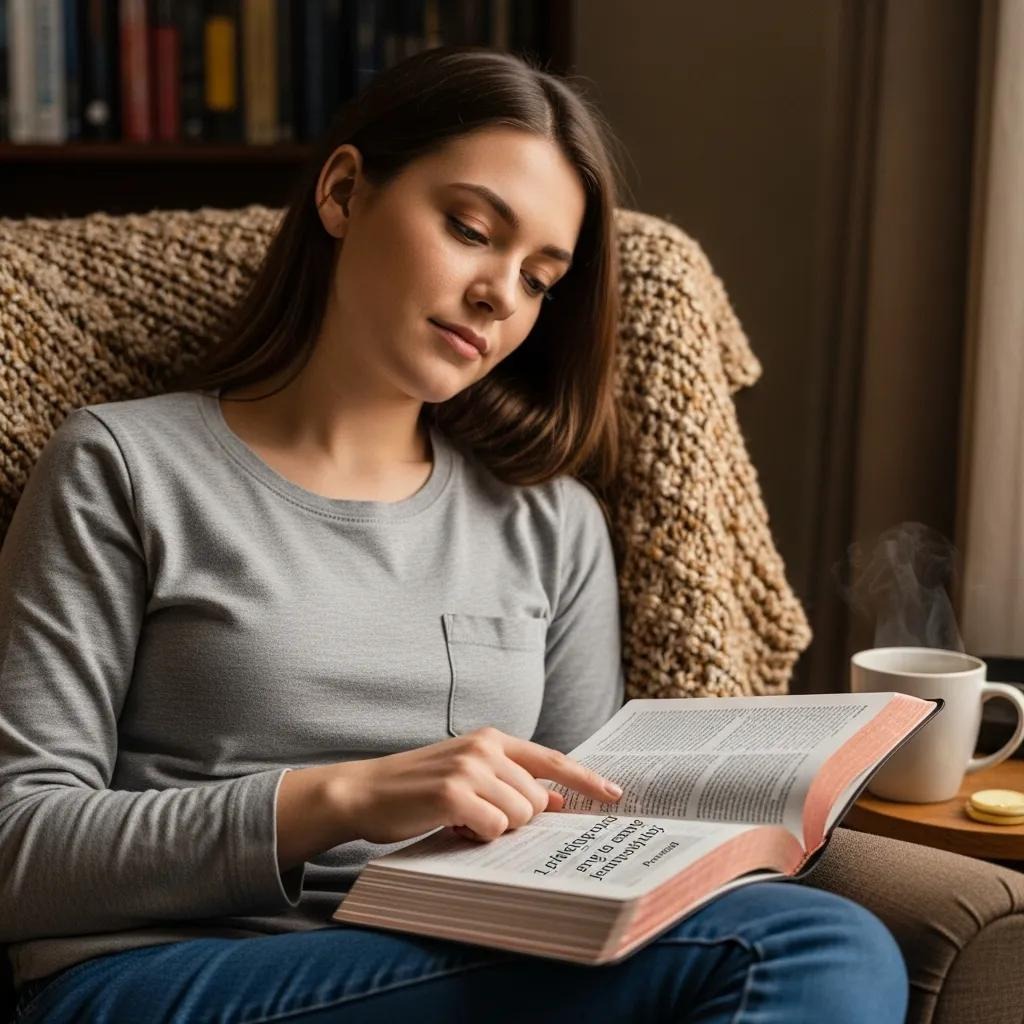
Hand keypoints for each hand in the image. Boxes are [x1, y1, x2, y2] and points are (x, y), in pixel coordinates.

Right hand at [329, 727, 622, 844]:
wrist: (364, 791)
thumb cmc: (418, 790)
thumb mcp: (469, 779)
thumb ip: (511, 784)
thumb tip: (556, 801)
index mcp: (492, 740)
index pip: (551, 760)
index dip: (586, 779)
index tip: (615, 794)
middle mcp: (485, 748)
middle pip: (536, 800)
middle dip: (514, 819)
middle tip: (476, 818)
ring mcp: (469, 768)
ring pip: (519, 816)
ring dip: (494, 828)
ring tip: (460, 820)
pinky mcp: (453, 793)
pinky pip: (493, 829)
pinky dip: (476, 836)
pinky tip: (452, 827)